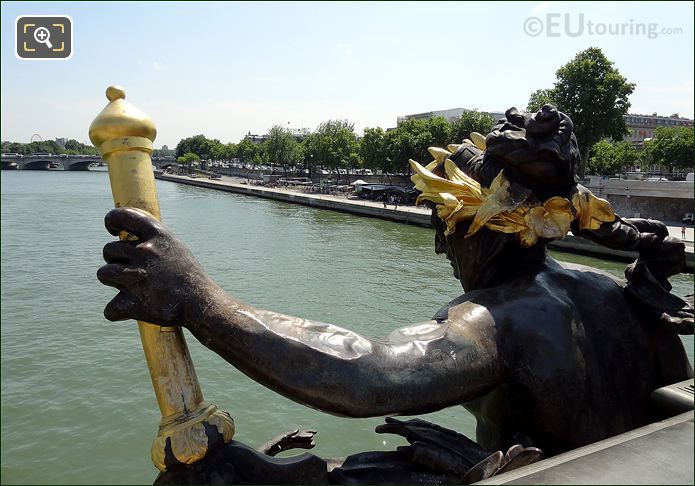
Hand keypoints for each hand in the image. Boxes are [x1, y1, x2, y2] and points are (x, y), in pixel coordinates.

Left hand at [97, 207, 215, 326]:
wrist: (201, 303)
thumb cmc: (189, 275)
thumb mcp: (175, 247)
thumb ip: (151, 238)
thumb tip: (125, 233)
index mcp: (157, 234)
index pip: (120, 216)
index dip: (111, 221)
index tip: (113, 230)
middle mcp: (145, 251)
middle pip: (108, 250)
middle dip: (115, 260)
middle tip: (132, 270)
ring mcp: (136, 276)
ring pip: (103, 274)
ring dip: (113, 281)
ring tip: (131, 287)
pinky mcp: (132, 302)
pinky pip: (110, 308)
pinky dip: (118, 311)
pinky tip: (133, 309)